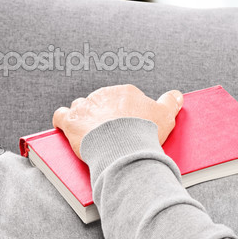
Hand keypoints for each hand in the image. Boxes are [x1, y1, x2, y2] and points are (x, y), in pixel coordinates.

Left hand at [53, 84, 183, 158]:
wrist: (123, 147)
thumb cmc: (145, 132)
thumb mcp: (166, 116)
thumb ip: (171, 102)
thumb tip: (176, 95)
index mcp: (126, 92)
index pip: (123, 98)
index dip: (126, 113)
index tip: (128, 126)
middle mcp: (104, 94)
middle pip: (102, 102)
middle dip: (105, 115)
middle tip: (112, 133)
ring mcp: (86, 106)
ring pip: (81, 107)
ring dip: (84, 117)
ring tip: (91, 132)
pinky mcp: (70, 120)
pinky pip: (61, 116)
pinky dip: (63, 121)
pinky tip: (67, 128)